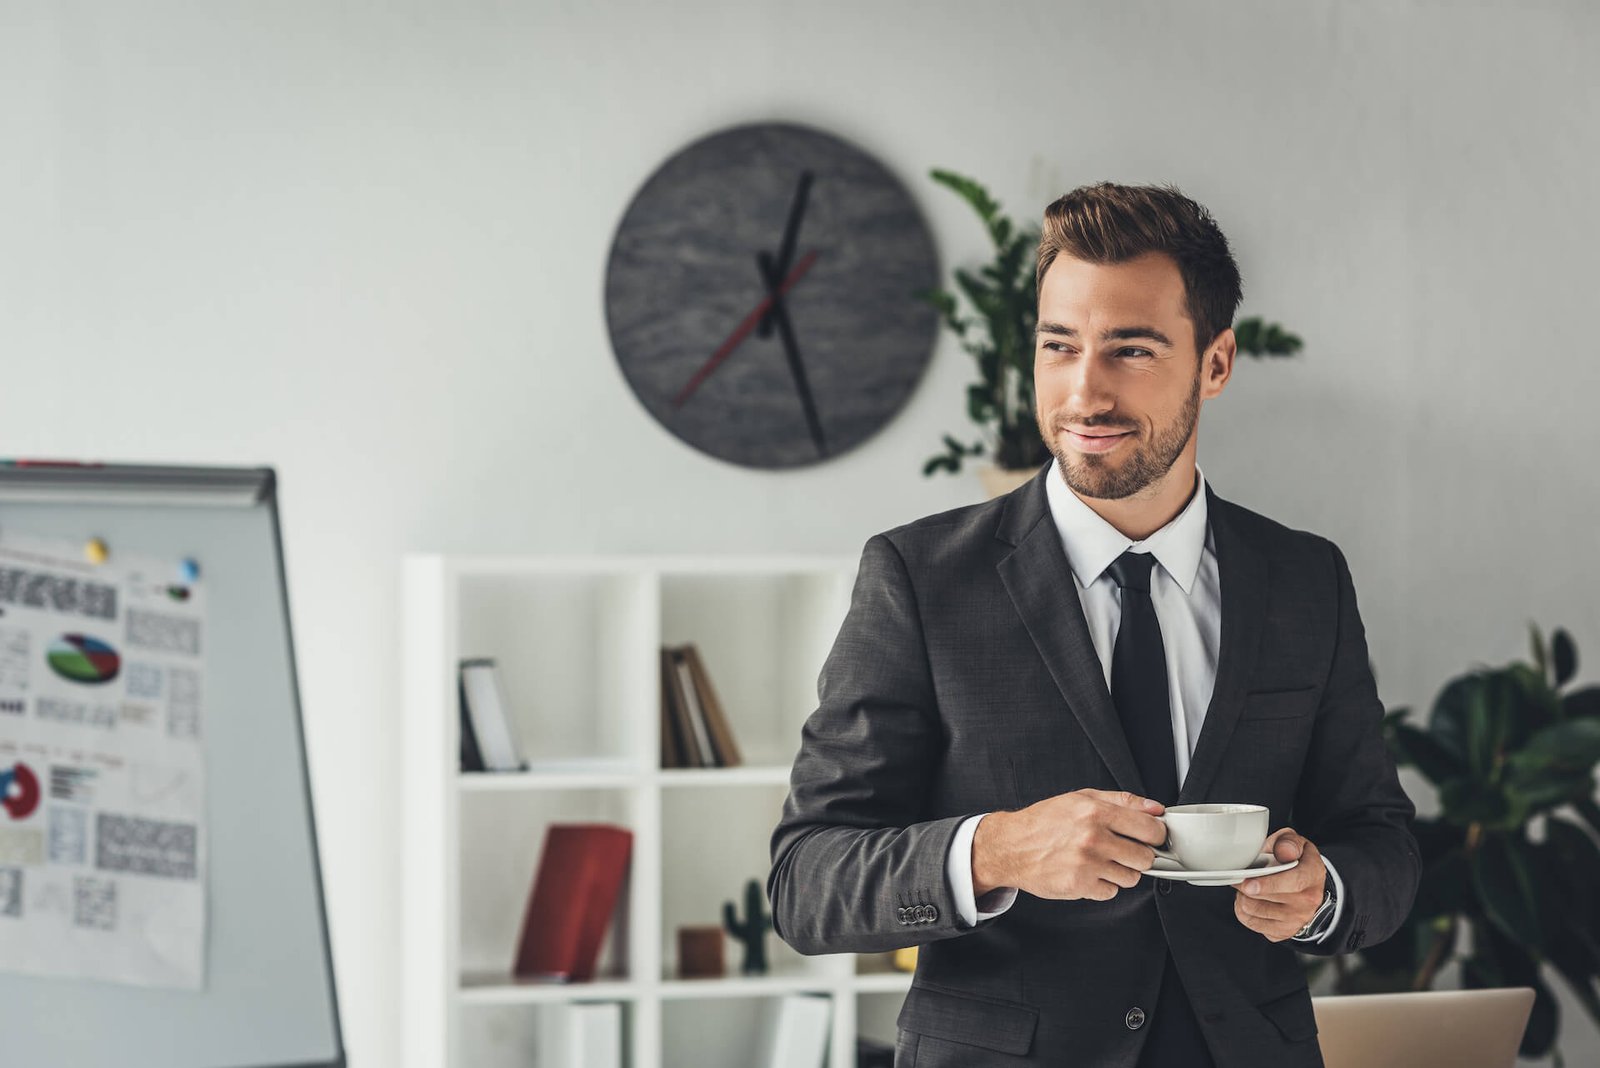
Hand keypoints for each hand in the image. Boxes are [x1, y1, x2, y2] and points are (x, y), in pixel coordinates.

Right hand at [973, 789, 1166, 901]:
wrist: (1011, 846)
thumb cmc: (1044, 821)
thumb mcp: (1081, 798)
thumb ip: (1122, 801)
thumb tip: (1155, 809)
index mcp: (1096, 812)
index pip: (1150, 829)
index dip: (1156, 834)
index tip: (1152, 836)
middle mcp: (1093, 838)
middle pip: (1145, 857)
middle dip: (1139, 855)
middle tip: (1123, 849)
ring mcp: (1087, 864)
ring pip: (1130, 877)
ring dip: (1120, 871)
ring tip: (1100, 860)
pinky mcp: (1080, 886)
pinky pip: (1111, 892)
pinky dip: (1103, 885)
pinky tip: (1088, 872)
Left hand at [1234, 828, 1327, 941]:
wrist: (1308, 886)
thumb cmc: (1297, 862)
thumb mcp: (1296, 843)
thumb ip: (1288, 842)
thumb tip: (1284, 852)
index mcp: (1313, 874)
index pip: (1293, 883)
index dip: (1268, 884)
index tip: (1248, 883)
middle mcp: (1308, 901)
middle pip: (1267, 899)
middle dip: (1245, 886)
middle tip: (1241, 876)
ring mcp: (1296, 919)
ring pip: (1254, 911)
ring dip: (1243, 897)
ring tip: (1247, 887)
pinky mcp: (1283, 931)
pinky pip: (1251, 922)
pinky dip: (1243, 910)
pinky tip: (1250, 899)